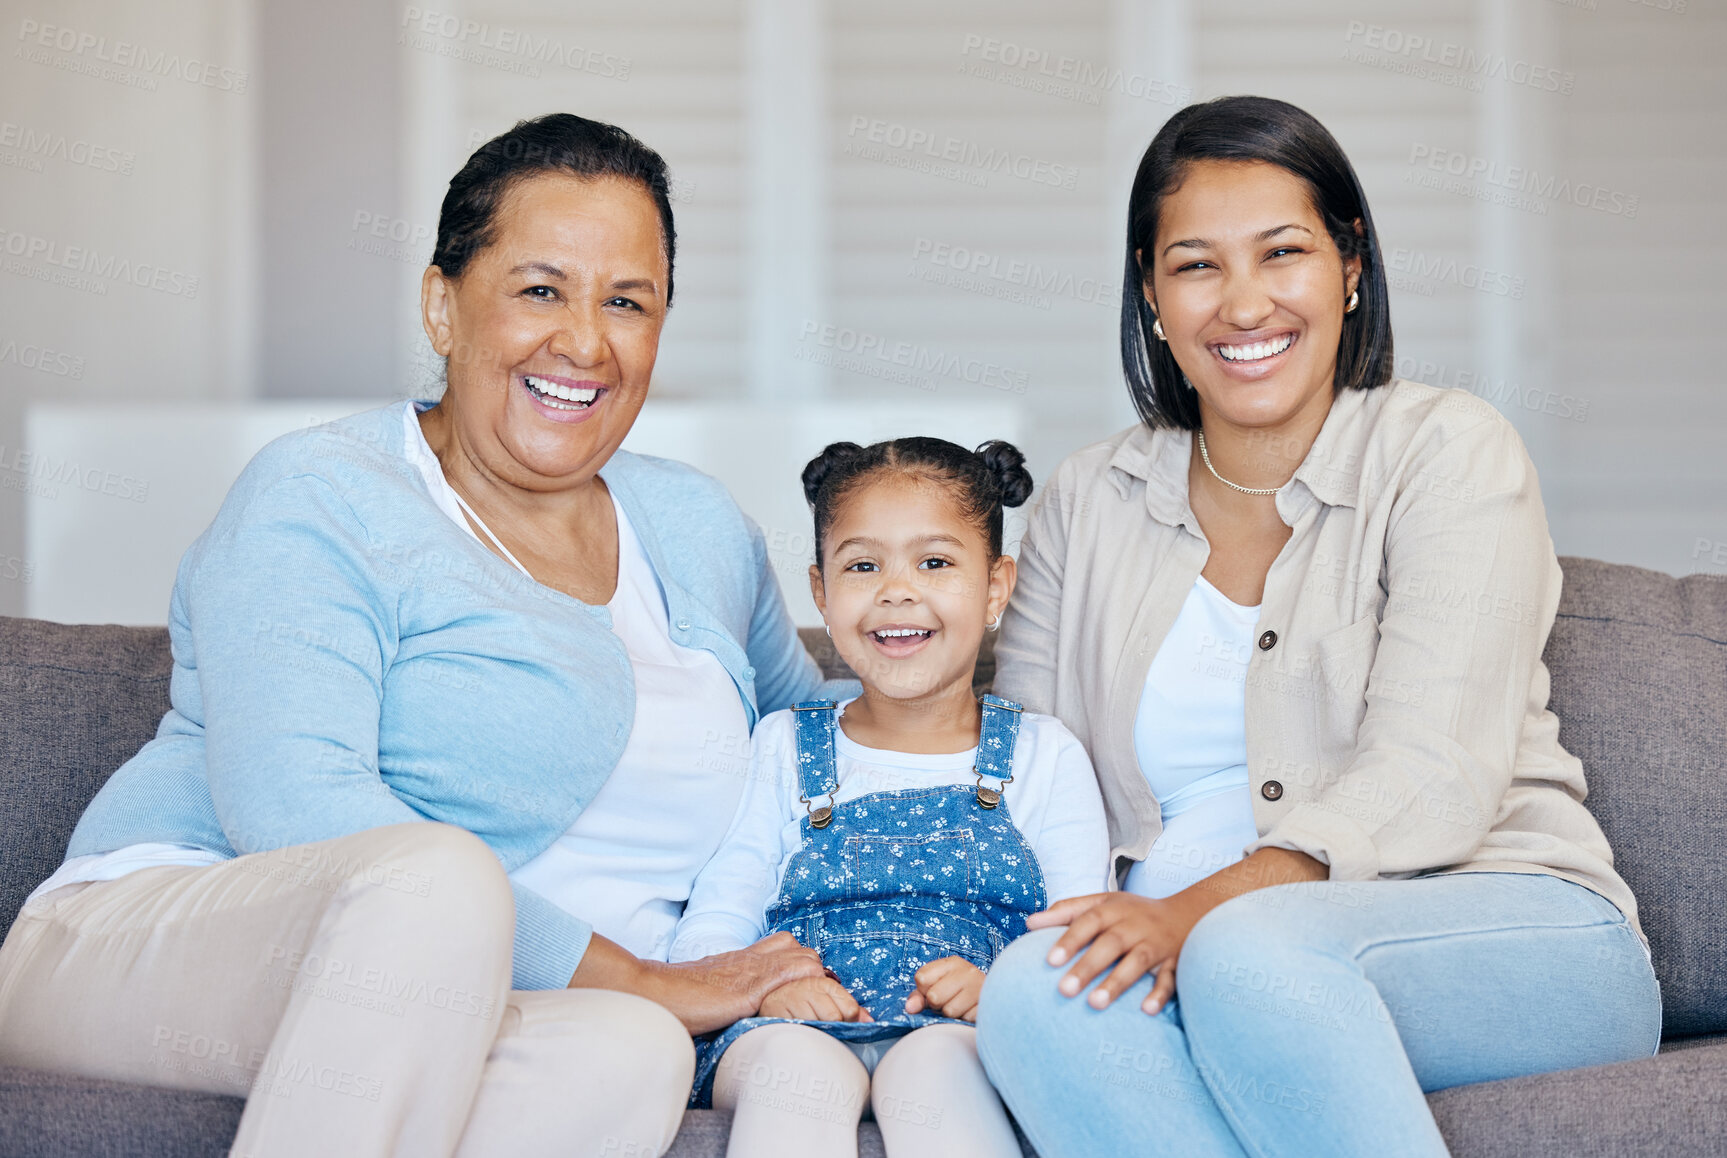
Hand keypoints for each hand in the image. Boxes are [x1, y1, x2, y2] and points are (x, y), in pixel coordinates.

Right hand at [574, 931, 825, 1034]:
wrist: (652, 991)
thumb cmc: (674, 994)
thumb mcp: (708, 984)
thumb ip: (726, 987)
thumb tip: (733, 1003)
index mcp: (742, 958)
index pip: (786, 947)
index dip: (799, 966)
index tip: (802, 988)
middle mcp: (751, 959)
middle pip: (802, 951)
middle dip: (813, 974)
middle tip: (810, 1000)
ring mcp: (751, 972)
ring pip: (805, 960)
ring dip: (814, 982)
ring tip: (809, 1005)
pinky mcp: (747, 990)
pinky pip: (789, 978)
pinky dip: (803, 989)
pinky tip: (801, 1005)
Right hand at [759, 975, 872, 1021]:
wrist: (769, 1003)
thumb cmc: (802, 1004)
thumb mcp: (827, 1002)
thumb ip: (849, 1010)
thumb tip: (870, 1022)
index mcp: (826, 983)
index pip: (850, 1009)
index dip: (847, 1022)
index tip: (839, 1024)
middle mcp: (810, 985)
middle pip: (835, 1018)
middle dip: (830, 1028)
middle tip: (818, 1026)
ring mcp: (793, 996)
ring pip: (818, 1024)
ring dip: (813, 1032)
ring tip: (805, 1027)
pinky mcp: (778, 1009)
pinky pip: (799, 1029)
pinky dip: (800, 1034)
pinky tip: (796, 1029)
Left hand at [905, 956, 985, 1020]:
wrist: (998, 996)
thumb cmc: (958, 993)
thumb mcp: (937, 987)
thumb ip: (919, 996)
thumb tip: (910, 1008)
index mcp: (952, 963)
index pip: (922, 978)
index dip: (924, 990)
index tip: (934, 990)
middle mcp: (967, 971)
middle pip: (934, 997)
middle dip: (937, 1005)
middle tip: (948, 1001)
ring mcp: (980, 987)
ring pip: (949, 1011)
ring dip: (952, 1015)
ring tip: (960, 1007)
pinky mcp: (988, 1005)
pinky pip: (965, 1020)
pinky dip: (964, 1020)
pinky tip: (970, 1012)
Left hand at [1028, 891, 1204, 1015]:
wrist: (1188, 914)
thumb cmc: (1131, 912)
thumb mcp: (1101, 902)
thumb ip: (1066, 911)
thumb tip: (1029, 923)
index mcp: (1113, 909)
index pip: (1088, 921)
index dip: (1069, 939)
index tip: (1049, 961)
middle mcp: (1134, 925)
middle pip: (1110, 944)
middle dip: (1087, 966)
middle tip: (1063, 990)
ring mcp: (1156, 943)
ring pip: (1137, 962)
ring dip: (1117, 982)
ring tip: (1094, 1004)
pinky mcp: (1176, 962)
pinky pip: (1170, 978)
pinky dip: (1160, 994)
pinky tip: (1146, 1010)